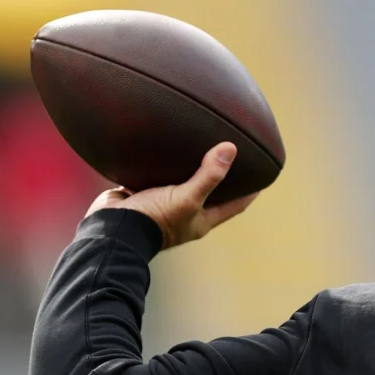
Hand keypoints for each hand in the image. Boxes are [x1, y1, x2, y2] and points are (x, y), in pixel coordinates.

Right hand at [85, 141, 258, 250]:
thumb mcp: (187, 198)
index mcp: (201, 220)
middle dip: (221, 176)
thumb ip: (208, 176)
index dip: (250, 191)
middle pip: (210, 192)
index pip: (235, 205)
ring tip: (199, 145)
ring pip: (182, 183)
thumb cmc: (153, 220)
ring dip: (189, 168)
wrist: (111, 230)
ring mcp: (163, 205)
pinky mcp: (142, 195)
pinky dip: (162, 164)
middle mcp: (185, 213)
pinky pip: (156, 177)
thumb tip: (231, 149)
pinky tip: (164, 146)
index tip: (263, 174)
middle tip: (232, 154)